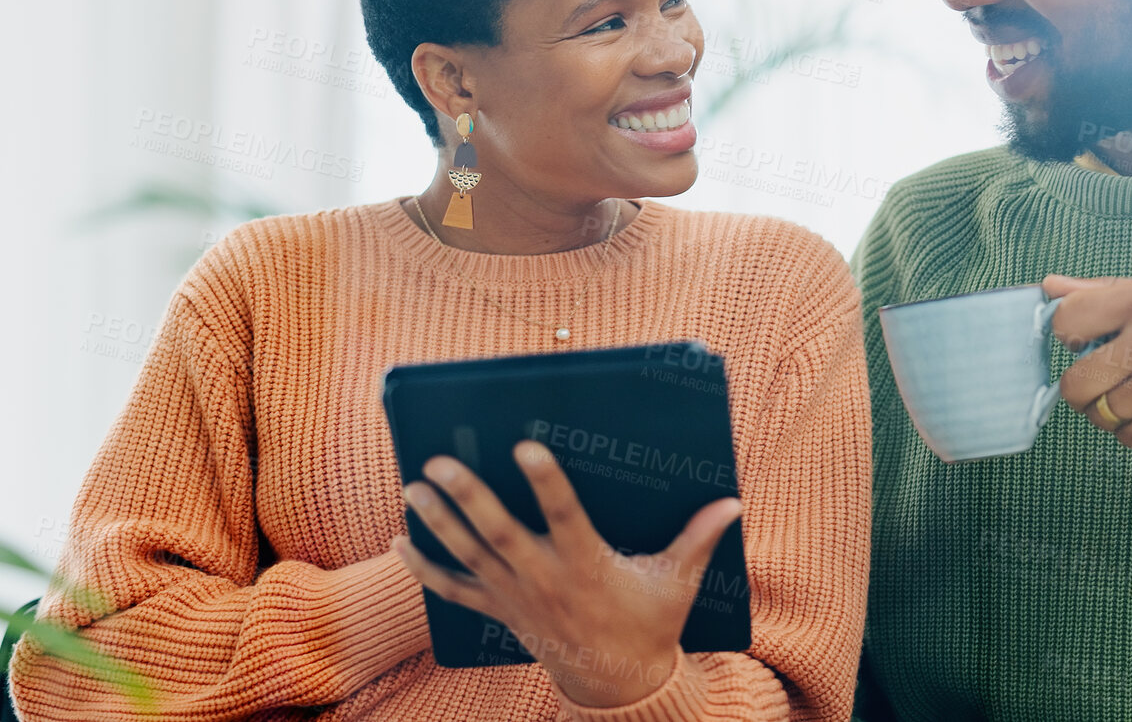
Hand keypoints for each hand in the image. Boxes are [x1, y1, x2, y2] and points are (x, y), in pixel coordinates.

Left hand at [393, 442, 742, 706]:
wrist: (617, 685)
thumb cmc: (649, 625)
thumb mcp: (677, 582)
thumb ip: (699, 538)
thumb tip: (732, 503)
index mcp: (587, 564)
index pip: (564, 515)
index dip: (545, 480)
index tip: (526, 447)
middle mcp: (544, 578)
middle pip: (498, 534)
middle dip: (468, 497)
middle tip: (441, 463)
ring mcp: (516, 596)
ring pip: (469, 555)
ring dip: (438, 522)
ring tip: (414, 486)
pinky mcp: (500, 611)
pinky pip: (453, 591)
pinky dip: (424, 569)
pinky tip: (399, 542)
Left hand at [1043, 274, 1131, 469]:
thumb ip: (1108, 292)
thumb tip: (1048, 288)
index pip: (1066, 320)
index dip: (1071, 337)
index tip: (1090, 344)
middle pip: (1074, 381)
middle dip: (1087, 388)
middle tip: (1115, 382)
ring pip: (1099, 414)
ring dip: (1116, 413)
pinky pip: (1128, 439)